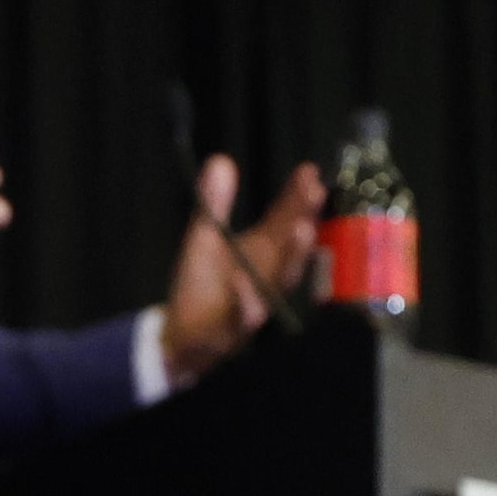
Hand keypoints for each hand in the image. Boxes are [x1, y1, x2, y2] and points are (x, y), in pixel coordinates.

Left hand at [158, 154, 326, 383]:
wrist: (181, 335)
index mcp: (262, 251)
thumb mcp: (204, 237)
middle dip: (305, 219)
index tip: (310, 171)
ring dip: (292, 256)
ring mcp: (255, 302)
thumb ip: (214, 202)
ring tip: (299, 229)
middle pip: (291, 247)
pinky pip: (242, 316)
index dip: (299, 197)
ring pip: (279, 282)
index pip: (286, 219)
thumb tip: (220, 160)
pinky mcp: (232, 328)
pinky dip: (245, 301)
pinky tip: (242, 282)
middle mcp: (267, 275)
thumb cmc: (202, 284)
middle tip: (315, 193)